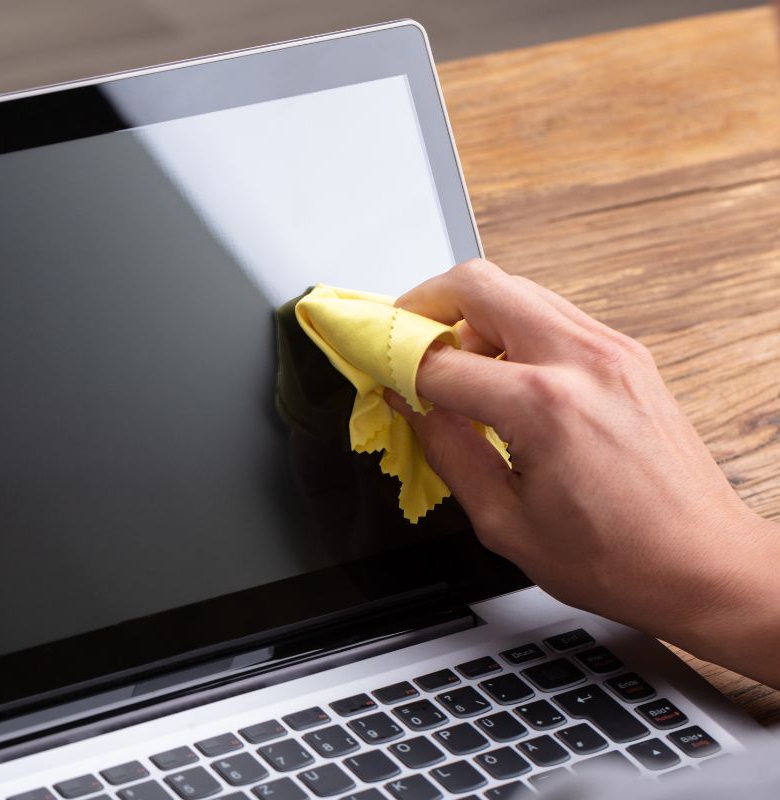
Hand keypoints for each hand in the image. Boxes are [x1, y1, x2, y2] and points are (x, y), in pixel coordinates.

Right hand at [388, 259, 779, 685]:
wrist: (704, 564)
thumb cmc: (619, 559)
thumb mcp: (504, 521)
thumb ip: (447, 450)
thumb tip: (413, 406)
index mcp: (545, 406)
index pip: (439, 361)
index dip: (393, 365)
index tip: (373, 370)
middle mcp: (582, 360)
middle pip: (478, 283)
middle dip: (424, 304)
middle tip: (401, 341)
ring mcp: (611, 349)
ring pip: (516, 288)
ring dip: (469, 315)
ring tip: (449, 365)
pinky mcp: (627, 354)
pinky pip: (550, 313)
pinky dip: (510, 328)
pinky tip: (498, 375)